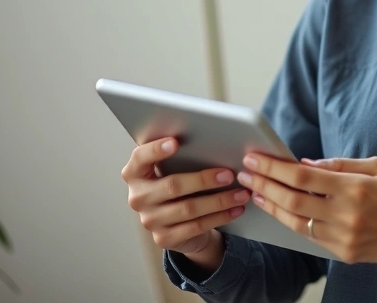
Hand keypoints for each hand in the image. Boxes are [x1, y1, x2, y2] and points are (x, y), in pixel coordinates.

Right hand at [121, 137, 251, 254]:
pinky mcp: (164, 238)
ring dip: (219, 200)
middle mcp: (138, 197)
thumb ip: (182, 154)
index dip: (155, 150)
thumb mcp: (174, 169)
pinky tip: (236, 209)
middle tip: (229, 174)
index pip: (140, 158)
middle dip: (204, 179)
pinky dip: (220, 217)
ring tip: (241, 193)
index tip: (176, 142)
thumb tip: (213, 138)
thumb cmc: (179, 184)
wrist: (178, 223)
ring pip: (189, 209)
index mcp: (135, 174)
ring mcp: (150, 220)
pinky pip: (196, 226)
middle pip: (172, 185)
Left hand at [237, 154, 376, 272]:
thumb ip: (339, 164)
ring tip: (255, 191)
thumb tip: (304, 163)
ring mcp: (344, 238)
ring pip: (295, 222)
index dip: (273, 168)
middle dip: (263, 184)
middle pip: (292, 200)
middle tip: (244, 173)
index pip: (303, 177)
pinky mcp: (343, 254)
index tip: (254, 158)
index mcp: (355, 188)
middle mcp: (346, 215)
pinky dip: (290, 221)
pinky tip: (279, 209)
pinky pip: (309, 236)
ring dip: (270, 205)